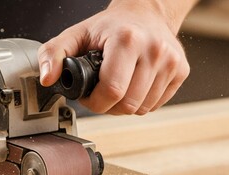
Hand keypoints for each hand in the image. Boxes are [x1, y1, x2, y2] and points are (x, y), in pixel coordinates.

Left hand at [38, 1, 191, 114]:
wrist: (145, 13)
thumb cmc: (109, 27)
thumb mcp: (75, 35)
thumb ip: (53, 54)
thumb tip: (47, 78)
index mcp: (127, 40)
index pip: (113, 91)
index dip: (95, 102)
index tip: (89, 96)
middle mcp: (154, 50)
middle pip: (128, 104)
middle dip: (108, 106)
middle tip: (101, 93)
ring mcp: (171, 62)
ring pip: (142, 108)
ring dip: (124, 107)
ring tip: (116, 89)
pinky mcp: (181, 71)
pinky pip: (156, 105)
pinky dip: (140, 103)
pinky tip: (132, 87)